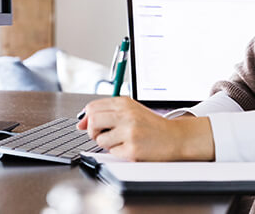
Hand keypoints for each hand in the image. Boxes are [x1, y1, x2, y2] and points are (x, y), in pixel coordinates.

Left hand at [76, 97, 214, 161]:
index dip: (87, 118)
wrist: (174, 137)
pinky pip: (112, 152)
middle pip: (92, 121)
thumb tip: (80, 123)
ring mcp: (129, 132)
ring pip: (99, 139)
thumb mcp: (130, 110)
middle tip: (102, 134)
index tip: (89, 125)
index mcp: (124, 103)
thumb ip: (106, 112)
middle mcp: (126, 115)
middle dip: (92, 131)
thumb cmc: (150, 125)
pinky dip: (117, 151)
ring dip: (106, 143)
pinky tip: (129, 146)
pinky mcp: (132, 148)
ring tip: (120, 140)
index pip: (93, 107)